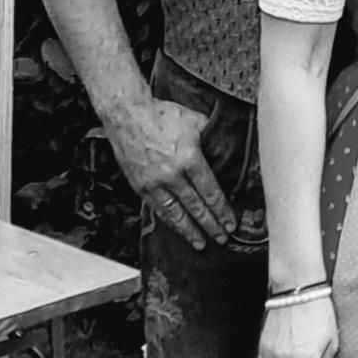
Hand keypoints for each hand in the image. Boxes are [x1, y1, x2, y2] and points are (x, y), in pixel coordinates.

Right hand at [109, 96, 235, 248]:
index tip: (230, 223)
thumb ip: (212, 140)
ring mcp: (154, 182)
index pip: (211, 193)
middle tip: (221, 239)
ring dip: (190, 230)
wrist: (127, 114)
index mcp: (189, 160)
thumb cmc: (161, 115)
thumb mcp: (195, 122)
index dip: (222, 211)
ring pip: (175, 213)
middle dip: (210, 226)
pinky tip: (177, 229)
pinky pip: (158, 208)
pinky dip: (169, 221)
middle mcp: (172, 175)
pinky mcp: (140, 185)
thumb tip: (227, 150)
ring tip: (200, 243)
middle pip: (196, 207)